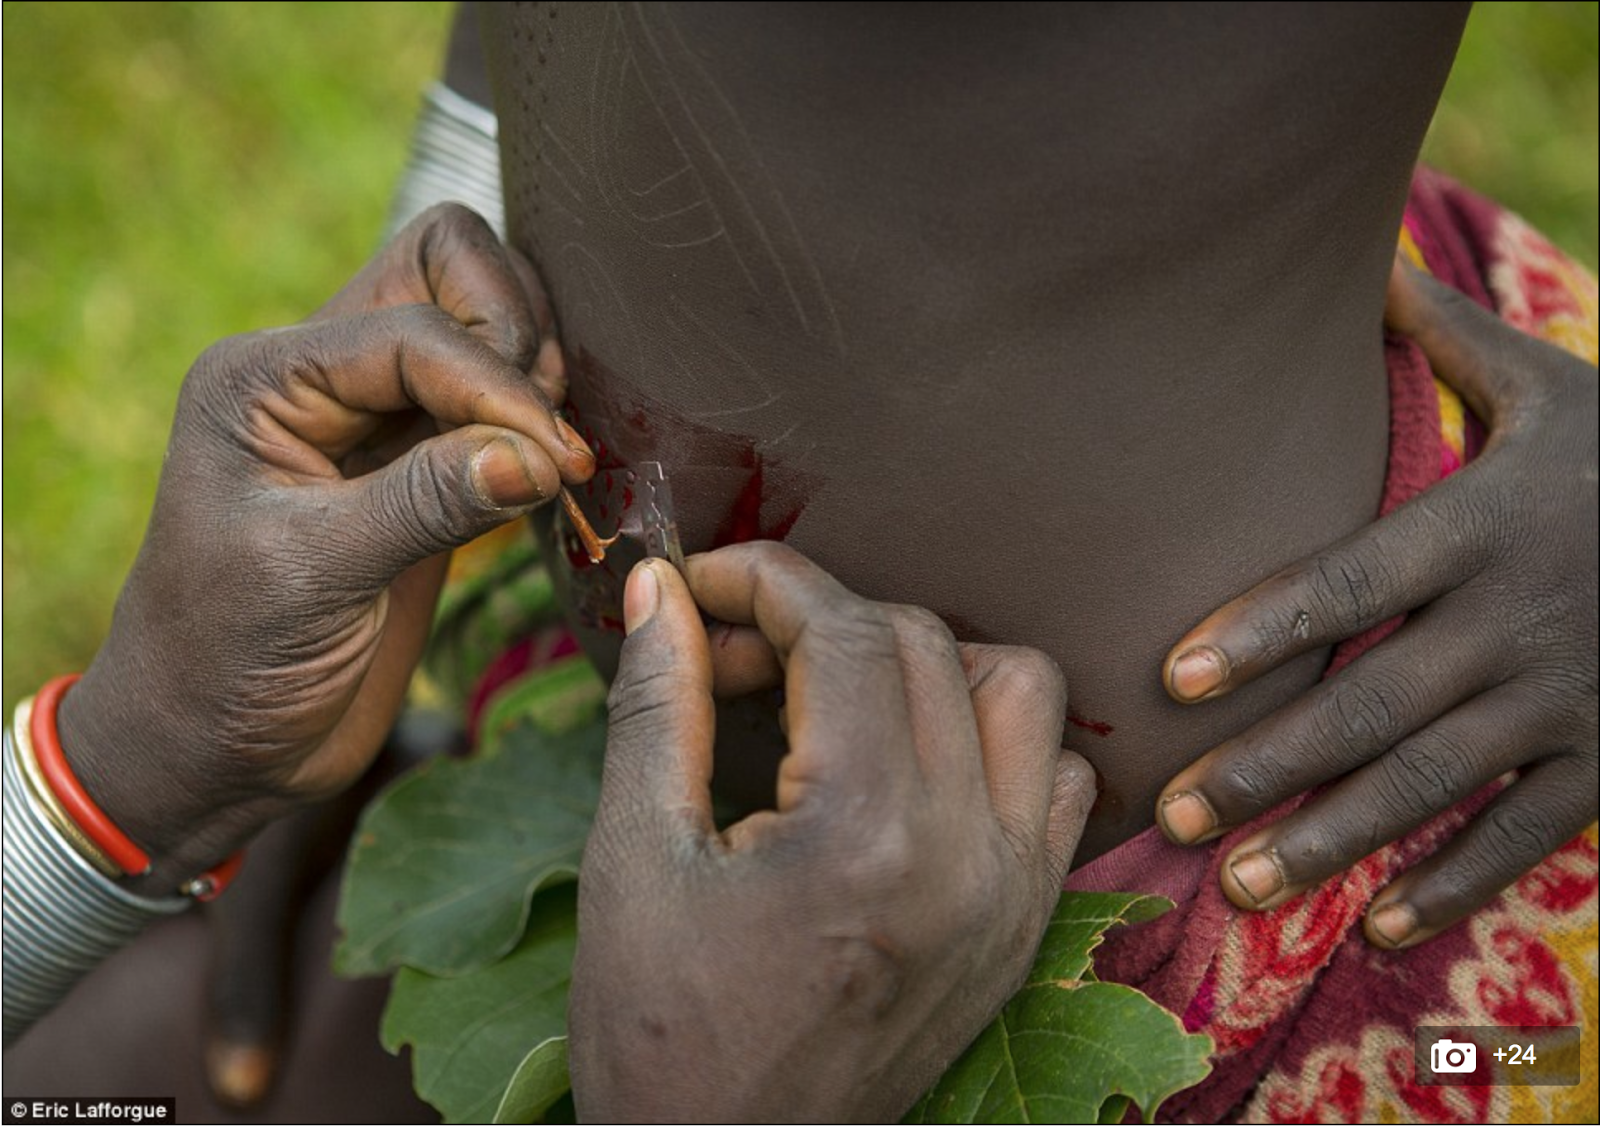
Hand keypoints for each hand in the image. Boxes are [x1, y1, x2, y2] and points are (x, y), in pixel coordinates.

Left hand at [57, 204, 592, 895]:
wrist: (213, 744)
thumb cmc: (228, 663)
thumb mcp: (315, 577)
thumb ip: (428, 503)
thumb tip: (541, 456)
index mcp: (266, 377)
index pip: (415, 329)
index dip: (497, 387)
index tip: (556, 464)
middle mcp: (320, 374)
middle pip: (447, 267)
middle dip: (513, 338)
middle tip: (546, 439)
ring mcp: (373, 414)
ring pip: (479, 318)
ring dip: (531, 374)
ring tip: (550, 460)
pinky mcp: (420, 464)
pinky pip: (494, 398)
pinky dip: (536, 421)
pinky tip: (548, 478)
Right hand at [568, 543, 1096, 1121]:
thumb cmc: (660, 1036)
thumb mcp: (634, 861)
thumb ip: (657, 707)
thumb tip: (657, 587)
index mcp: (864, 835)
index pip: (844, 631)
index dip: (762, 581)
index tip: (697, 586)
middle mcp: (965, 853)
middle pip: (923, 641)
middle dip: (819, 619)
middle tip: (730, 660)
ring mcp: (1012, 892)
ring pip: (1020, 690)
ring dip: (924, 660)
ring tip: (831, 698)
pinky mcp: (1026, 925)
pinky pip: (1057, 780)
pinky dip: (994, 739)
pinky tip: (907, 763)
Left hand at [1154, 257, 1596, 948]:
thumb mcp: (1554, 384)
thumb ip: (1450, 339)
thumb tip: (1360, 262)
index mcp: (1483, 526)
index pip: (1354, 582)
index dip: (1264, 629)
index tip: (1174, 676)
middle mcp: (1516, 621)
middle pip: (1372, 706)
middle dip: (1269, 766)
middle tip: (1174, 814)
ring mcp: (1567, 699)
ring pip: (1432, 783)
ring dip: (1334, 840)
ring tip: (1241, 884)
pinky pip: (1526, 833)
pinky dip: (1455, 882)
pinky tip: (1378, 927)